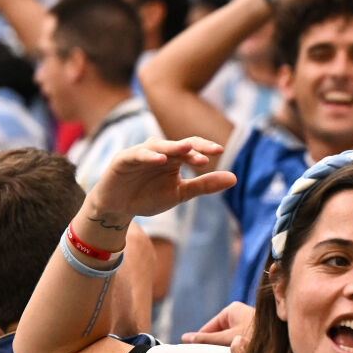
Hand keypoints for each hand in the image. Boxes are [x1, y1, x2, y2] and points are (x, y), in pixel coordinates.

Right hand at [87, 138, 235, 224]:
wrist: (117, 208)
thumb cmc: (148, 196)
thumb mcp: (180, 193)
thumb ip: (204, 185)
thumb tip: (235, 178)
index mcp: (174, 157)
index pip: (192, 148)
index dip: (205, 148)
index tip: (220, 151)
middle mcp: (159, 151)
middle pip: (178, 144)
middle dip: (194, 147)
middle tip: (211, 151)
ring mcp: (140, 153)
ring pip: (158, 146)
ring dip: (172, 146)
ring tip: (187, 149)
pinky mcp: (123, 160)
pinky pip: (136, 155)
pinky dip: (148, 156)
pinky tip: (160, 159)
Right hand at [183, 300, 256, 352]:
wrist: (286, 344)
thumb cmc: (257, 338)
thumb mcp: (228, 340)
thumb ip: (207, 340)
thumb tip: (184, 338)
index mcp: (230, 310)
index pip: (207, 329)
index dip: (201, 343)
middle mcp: (238, 314)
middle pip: (217, 334)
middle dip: (215, 347)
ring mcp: (246, 324)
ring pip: (227, 340)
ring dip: (225, 350)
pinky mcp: (252, 333)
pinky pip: (237, 343)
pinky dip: (234, 351)